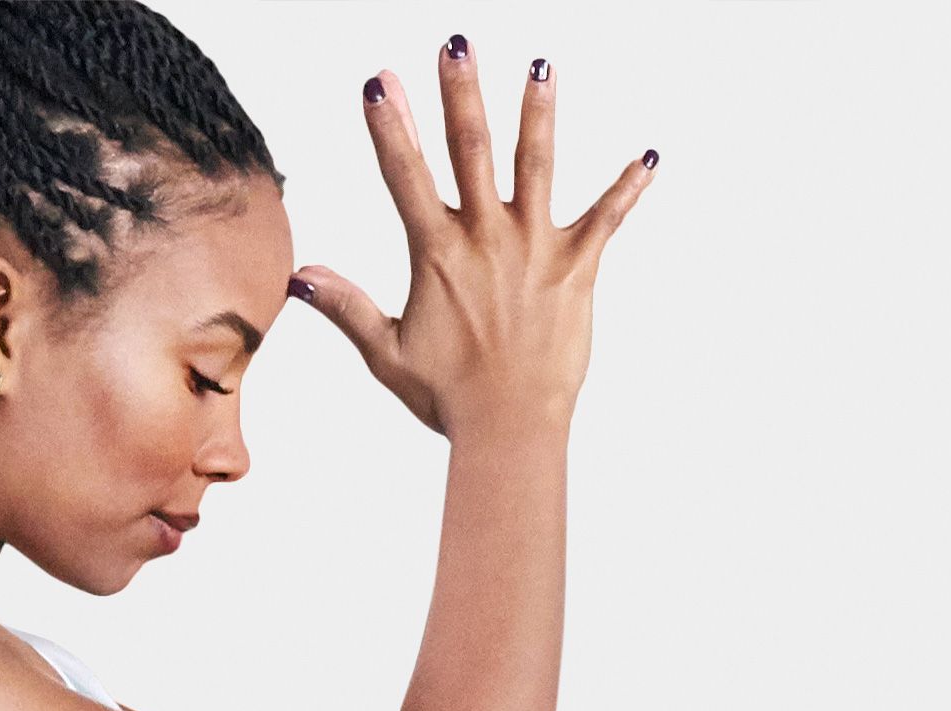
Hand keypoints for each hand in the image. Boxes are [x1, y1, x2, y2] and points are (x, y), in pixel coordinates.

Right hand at [293, 40, 654, 443]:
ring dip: (538, 114)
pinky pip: (607, 218)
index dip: (392, 126)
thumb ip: (345, 306)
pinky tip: (650, 155)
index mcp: (436, 254)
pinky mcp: (576, 268)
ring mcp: (534, 249)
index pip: (406, 176)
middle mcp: (485, 239)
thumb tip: (299, 276)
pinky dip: (628, 187)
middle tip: (457, 43)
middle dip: (461, 93)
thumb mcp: (385, 351)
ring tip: (540, 67)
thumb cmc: (446, 396)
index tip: (382, 82)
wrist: (510, 427)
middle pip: (471, 151)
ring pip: (537, 166)